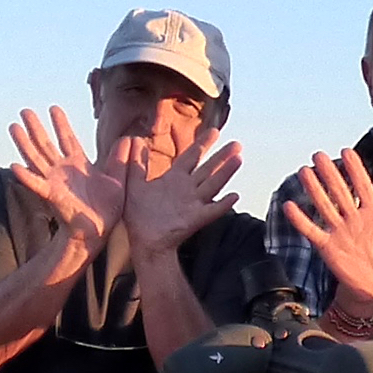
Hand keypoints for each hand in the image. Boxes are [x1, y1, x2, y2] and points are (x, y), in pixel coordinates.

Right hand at [8, 106, 127, 256]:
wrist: (97, 233)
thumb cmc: (106, 209)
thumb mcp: (118, 180)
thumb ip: (120, 160)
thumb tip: (129, 139)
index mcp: (78, 165)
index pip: (67, 139)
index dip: (60, 124)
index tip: (53, 108)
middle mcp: (63, 171)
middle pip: (46, 144)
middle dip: (36, 127)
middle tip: (25, 111)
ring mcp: (54, 182)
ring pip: (36, 159)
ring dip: (24, 144)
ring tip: (13, 127)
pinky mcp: (52, 196)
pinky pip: (36, 185)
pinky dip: (26, 176)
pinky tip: (14, 166)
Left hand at [123, 130, 244, 260]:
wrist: (144, 241)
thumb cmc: (138, 216)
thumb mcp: (134, 185)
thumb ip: (135, 164)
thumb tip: (134, 141)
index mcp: (174, 179)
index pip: (191, 156)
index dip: (202, 143)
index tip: (215, 131)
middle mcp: (187, 189)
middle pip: (207, 168)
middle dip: (221, 156)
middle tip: (237, 144)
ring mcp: (193, 203)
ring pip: (213, 184)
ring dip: (225, 172)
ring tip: (238, 159)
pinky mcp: (195, 219)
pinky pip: (212, 211)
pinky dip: (223, 204)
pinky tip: (234, 196)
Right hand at [278, 149, 372, 310]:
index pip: (363, 186)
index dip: (355, 170)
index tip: (347, 151)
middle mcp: (353, 218)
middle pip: (339, 191)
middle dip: (330, 173)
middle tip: (318, 155)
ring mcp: (339, 231)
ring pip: (324, 205)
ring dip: (314, 189)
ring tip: (304, 171)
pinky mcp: (327, 246)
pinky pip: (312, 231)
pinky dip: (300, 219)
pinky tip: (290, 206)